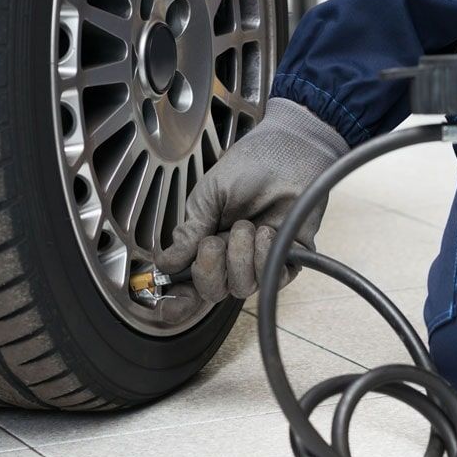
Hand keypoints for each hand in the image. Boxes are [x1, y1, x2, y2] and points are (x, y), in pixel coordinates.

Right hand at [155, 98, 348, 322]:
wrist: (288, 150)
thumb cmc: (250, 166)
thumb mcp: (209, 196)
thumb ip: (190, 231)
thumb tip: (167, 263)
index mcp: (207, 242)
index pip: (191, 284)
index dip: (179, 301)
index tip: (170, 306)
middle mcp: (233, 257)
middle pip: (213, 293)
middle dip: (210, 270)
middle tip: (215, 241)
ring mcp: (261, 260)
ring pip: (242, 288)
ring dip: (240, 257)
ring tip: (247, 227)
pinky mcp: (289, 259)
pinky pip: (273, 278)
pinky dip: (265, 257)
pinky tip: (267, 232)